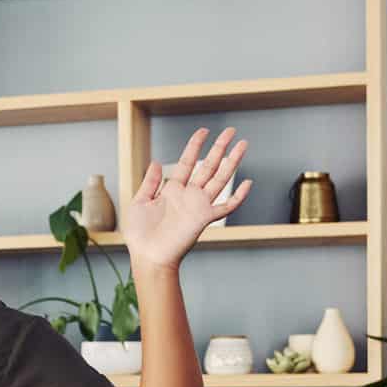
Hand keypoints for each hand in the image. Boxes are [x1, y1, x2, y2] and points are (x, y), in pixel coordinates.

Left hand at [123, 127, 252, 272]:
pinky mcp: (204, 219)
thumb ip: (149, 182)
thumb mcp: (139, 202)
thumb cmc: (140, 234)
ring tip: (243, 144)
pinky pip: (226, 206)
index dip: (195, 146)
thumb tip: (157, 162)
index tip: (203, 131)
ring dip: (232, 162)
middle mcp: (188, 195)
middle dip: (220, 147)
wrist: (147, 256)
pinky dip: (238, 196)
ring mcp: (198, 206)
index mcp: (172, 189)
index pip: (187, 162)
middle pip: (209, 166)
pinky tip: (247, 183)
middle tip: (231, 130)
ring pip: (220, 179)